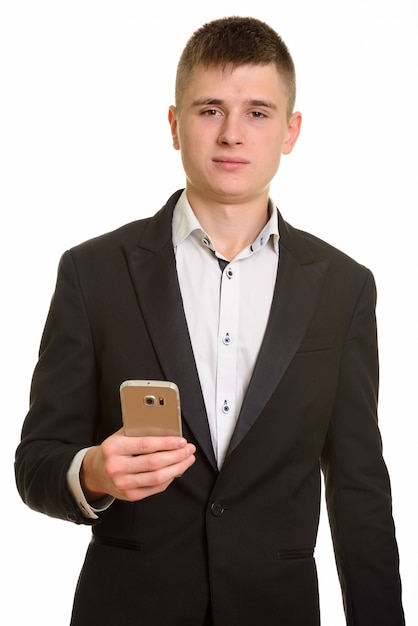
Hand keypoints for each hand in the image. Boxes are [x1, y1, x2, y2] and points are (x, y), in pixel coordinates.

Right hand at [80, 428, 195, 502]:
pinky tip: (176, 470)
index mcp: (114, 448)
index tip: (181, 441)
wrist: (95, 473)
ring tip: (187, 459)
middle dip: (177, 456)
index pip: (146, 445)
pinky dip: (169, 478)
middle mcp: (117, 467)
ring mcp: (123, 484)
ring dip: (177, 468)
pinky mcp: (130, 496)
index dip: (167, 443)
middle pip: (154, 463)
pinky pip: (155, 488)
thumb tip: (166, 428)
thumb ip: (139, 431)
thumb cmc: (112, 451)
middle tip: (189, 449)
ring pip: (157, 478)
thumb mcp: (120, 436)